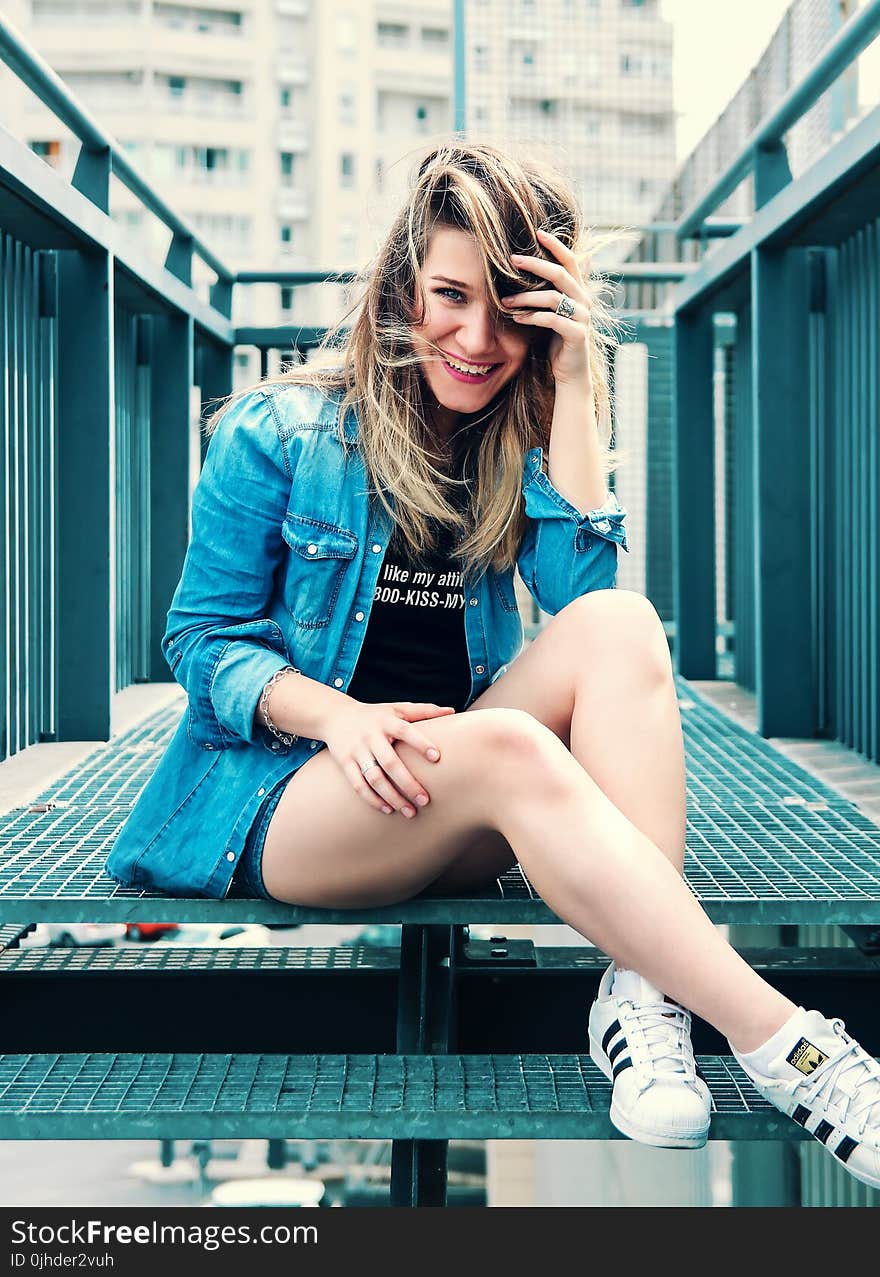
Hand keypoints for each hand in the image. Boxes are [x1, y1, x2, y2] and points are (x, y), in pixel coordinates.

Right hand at [321, 699, 455, 818]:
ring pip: (374, 778)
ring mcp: (356, 750)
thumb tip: (452, 712)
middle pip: (390, 762)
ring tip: (410, 812)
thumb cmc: (376, 715)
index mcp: (386, 721)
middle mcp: (370, 736)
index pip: (405, 730)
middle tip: (426, 800)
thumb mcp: (397, 709)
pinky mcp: (345, 763)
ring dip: (392, 797)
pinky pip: (359, 785)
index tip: (437, 758)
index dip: (420, 743)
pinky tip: (389, 809)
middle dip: (408, 783)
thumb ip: (424, 711)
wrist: (336, 716)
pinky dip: (373, 799)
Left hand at [501, 227, 592, 386]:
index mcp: (578, 292)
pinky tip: (517, 318)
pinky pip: (552, 320)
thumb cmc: (556, 341)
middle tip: (513, 259)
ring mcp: (582, 318)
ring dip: (526, 297)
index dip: (556, 245)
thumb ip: (546, 293)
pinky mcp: (577, 336)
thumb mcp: (551, 312)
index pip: (570, 261)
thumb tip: (524, 270)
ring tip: (506, 300)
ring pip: (553, 298)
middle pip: (561, 274)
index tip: (537, 232)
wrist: (570, 373)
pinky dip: (532, 317)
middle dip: (535, 265)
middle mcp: (584, 301)